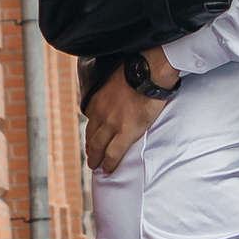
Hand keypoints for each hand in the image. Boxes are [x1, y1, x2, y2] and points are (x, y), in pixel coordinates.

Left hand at [83, 56, 170, 174]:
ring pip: (98, 146)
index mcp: (98, 99)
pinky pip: (113, 153)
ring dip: (95, 158)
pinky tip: (108, 169)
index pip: (91, 120)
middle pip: (91, 136)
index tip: (93, 137)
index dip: (92, 131)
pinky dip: (109, 163)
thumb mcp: (115, 77)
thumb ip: (112, 88)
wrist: (147, 71)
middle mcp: (100, 113)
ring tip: (96, 165)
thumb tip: (117, 89)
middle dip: (90, 148)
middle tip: (91, 157)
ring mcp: (112, 123)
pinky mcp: (126, 131)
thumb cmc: (136, 69)